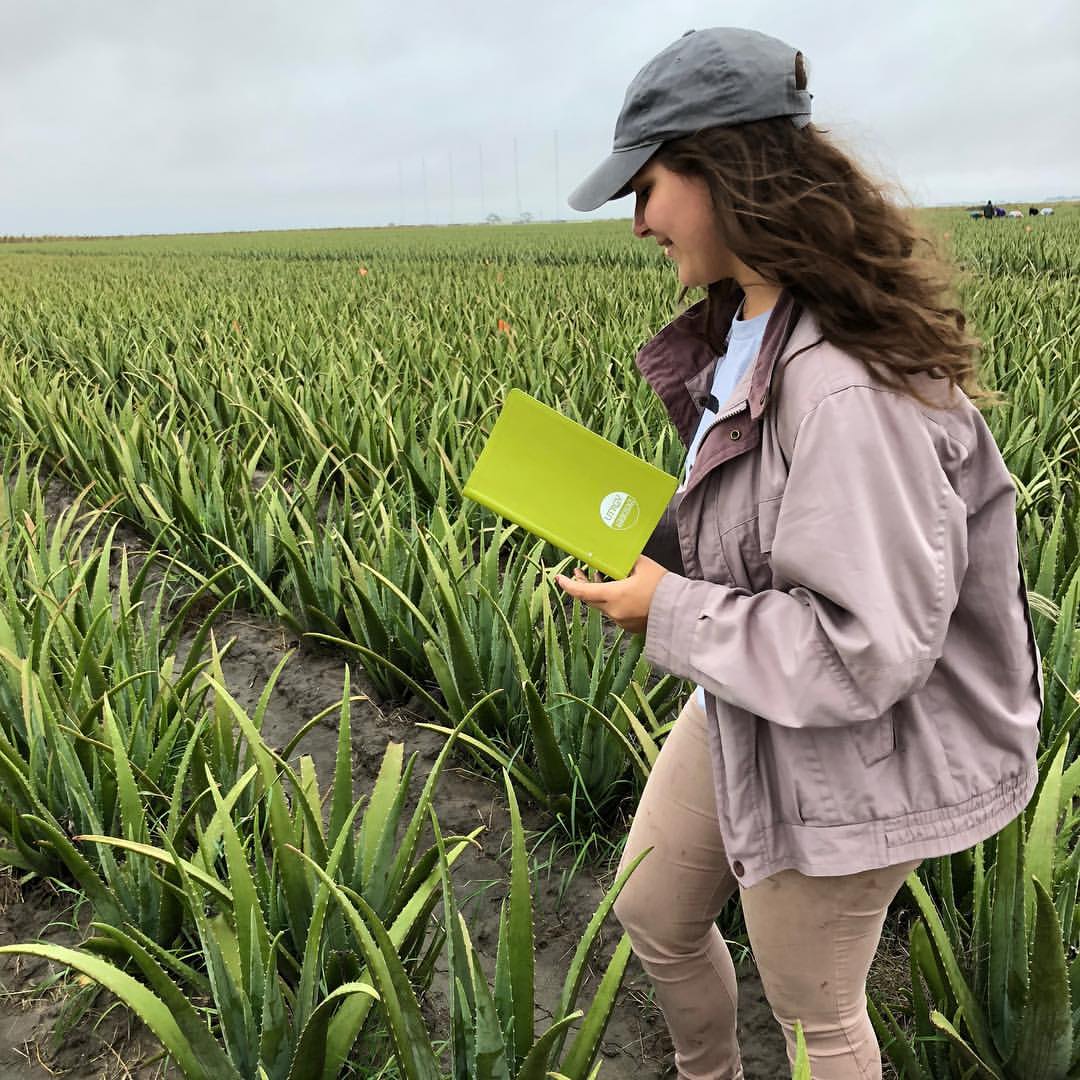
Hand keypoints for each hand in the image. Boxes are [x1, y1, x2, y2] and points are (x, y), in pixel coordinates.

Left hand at [554, 556, 668, 634]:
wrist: (680, 612)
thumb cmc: (663, 587)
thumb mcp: (644, 566)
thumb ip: (627, 560)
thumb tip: (618, 554)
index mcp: (614, 596)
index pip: (583, 592)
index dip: (568, 585)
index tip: (558, 578)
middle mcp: (613, 611)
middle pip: (589, 599)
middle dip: (582, 585)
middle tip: (579, 572)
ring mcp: (621, 621)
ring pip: (602, 605)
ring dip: (598, 592)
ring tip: (600, 577)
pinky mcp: (630, 627)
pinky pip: (614, 612)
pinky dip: (611, 601)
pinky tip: (618, 591)